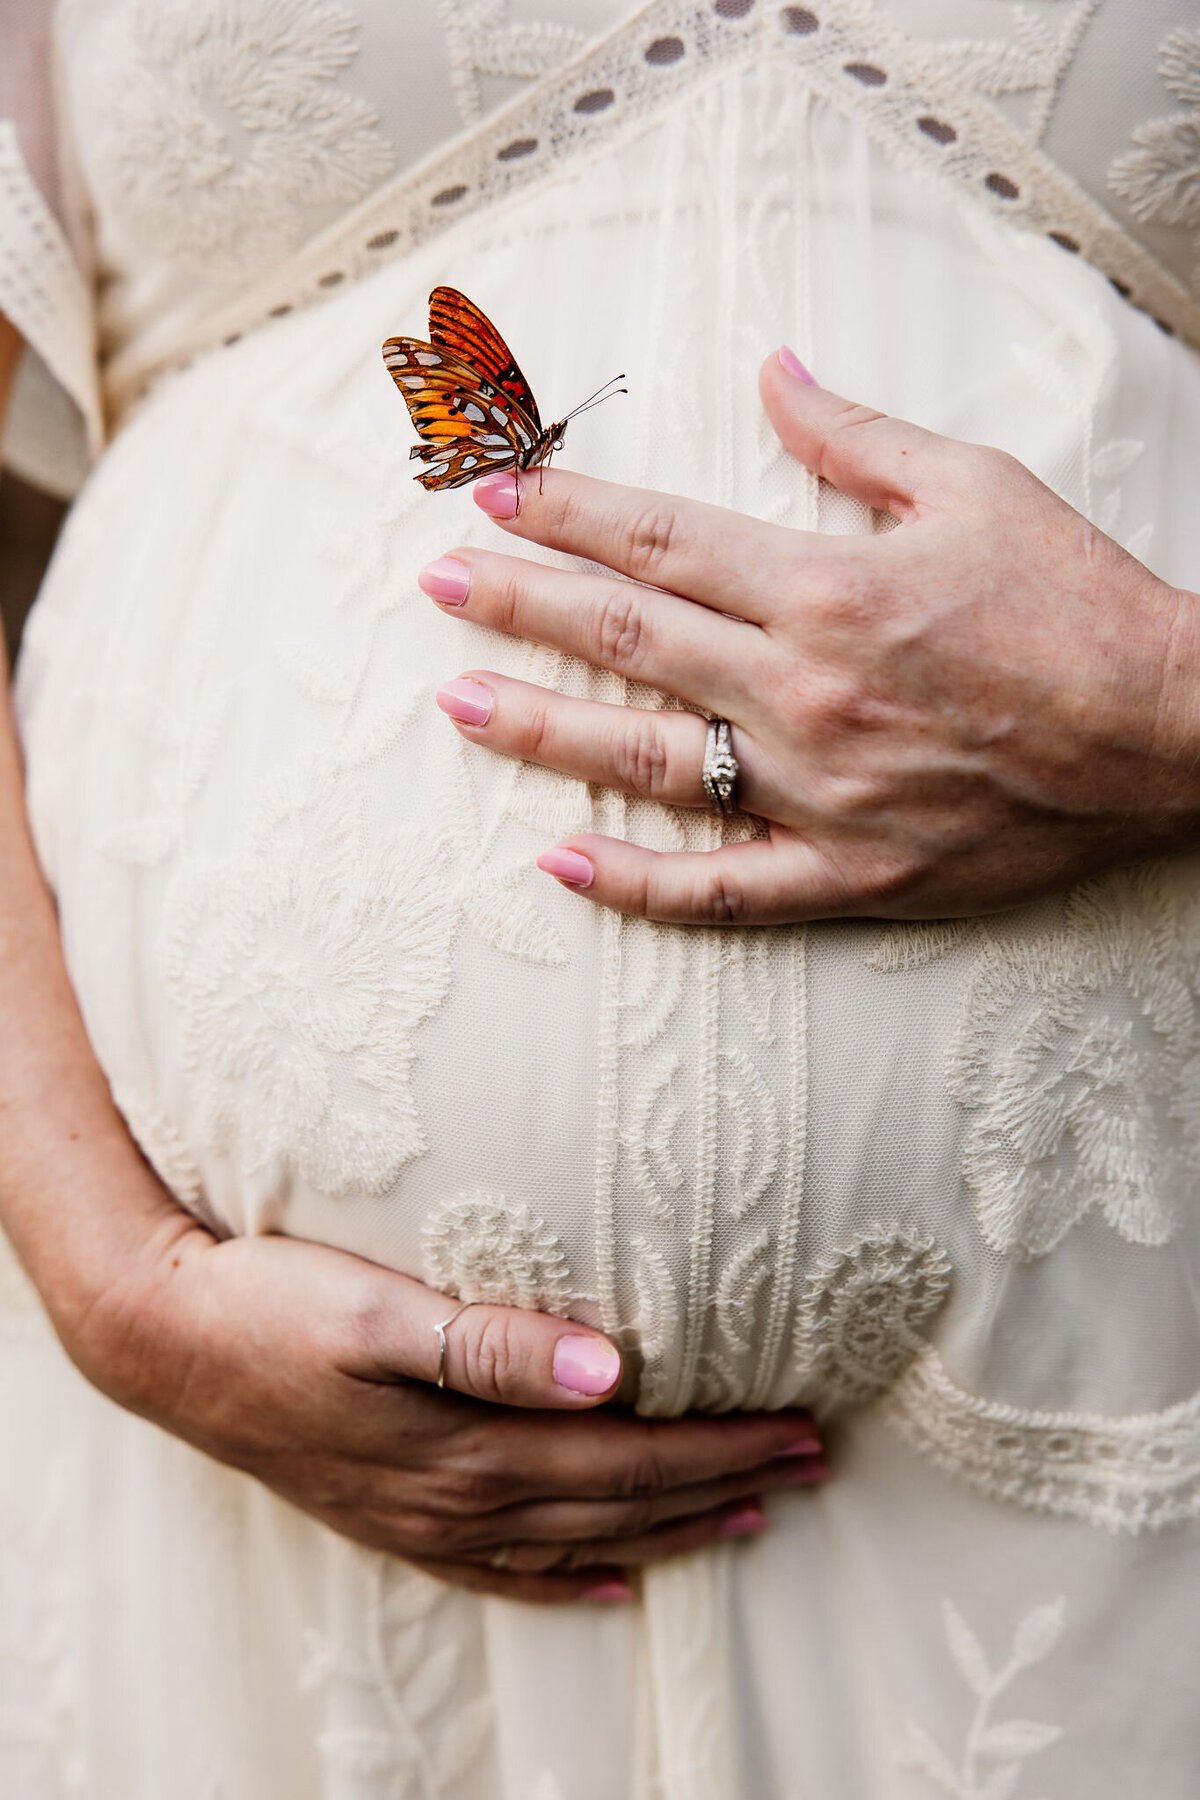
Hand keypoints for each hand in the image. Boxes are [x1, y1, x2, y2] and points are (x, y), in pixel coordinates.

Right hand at [65, 1216, 823, 1603]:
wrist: (163, 1339)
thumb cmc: (271, 1304)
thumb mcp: (374, 1309)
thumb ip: (492, 1343)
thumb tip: (610, 1369)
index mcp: (470, 1446)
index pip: (629, 1459)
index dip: (722, 1449)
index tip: (803, 1429)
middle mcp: (458, 1498)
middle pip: (621, 1504)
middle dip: (723, 1485)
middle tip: (812, 1463)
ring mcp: (424, 1518)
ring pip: (577, 1541)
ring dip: (668, 1531)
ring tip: (748, 1516)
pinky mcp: (393, 1515)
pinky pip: (502, 1570)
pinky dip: (568, 1581)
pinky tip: (609, 1588)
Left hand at [420, 349, 1199, 923]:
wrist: (1171, 734)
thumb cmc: (1079, 604)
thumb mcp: (976, 486)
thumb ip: (856, 437)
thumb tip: (774, 372)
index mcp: (828, 586)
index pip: (663, 540)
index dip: (566, 513)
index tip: (494, 496)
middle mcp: (803, 689)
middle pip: (629, 637)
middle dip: (521, 603)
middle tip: (437, 585)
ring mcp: (817, 792)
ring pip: (646, 761)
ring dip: (542, 731)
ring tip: (460, 706)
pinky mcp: (849, 874)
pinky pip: (723, 889)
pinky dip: (640, 885)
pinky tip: (561, 867)